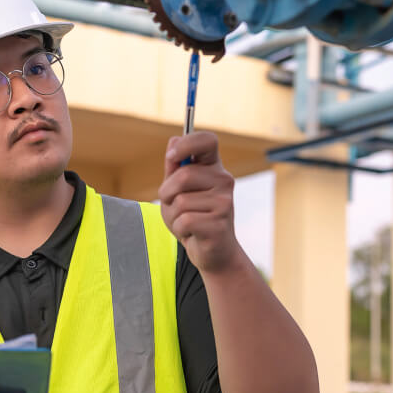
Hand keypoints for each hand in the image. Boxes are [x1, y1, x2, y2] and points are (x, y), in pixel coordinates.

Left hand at [159, 132, 245, 274]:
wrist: (214, 252)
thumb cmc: (194, 218)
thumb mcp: (178, 191)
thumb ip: (174, 169)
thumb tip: (173, 140)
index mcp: (214, 168)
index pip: (208, 141)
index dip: (188, 143)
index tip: (172, 157)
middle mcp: (223, 181)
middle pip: (183, 176)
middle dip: (168, 193)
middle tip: (175, 206)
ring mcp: (224, 202)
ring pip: (180, 201)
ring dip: (173, 215)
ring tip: (186, 222)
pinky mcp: (219, 224)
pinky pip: (184, 220)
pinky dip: (179, 229)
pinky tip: (191, 233)